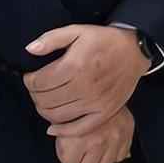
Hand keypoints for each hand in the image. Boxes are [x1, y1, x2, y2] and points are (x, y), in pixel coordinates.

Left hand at [23, 22, 143, 128]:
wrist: (134, 51)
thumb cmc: (104, 41)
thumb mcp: (77, 31)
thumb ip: (51, 39)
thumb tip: (30, 49)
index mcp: (75, 66)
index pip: (39, 82)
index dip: (29, 81)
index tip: (30, 78)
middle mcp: (84, 87)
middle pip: (45, 100)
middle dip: (34, 95)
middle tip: (37, 89)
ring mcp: (95, 102)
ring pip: (57, 115)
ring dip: (44, 110)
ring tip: (45, 101)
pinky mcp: (105, 112)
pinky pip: (79, 128)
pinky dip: (63, 131)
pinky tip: (53, 128)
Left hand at [52, 107, 134, 162]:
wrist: (107, 83)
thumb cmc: (81, 100)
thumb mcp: (63, 114)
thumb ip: (59, 129)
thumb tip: (51, 131)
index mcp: (76, 138)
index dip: (67, 155)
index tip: (68, 145)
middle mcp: (96, 142)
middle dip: (82, 160)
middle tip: (81, 147)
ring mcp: (114, 141)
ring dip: (98, 159)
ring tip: (94, 145)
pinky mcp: (127, 137)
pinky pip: (120, 158)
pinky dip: (114, 153)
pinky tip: (108, 142)